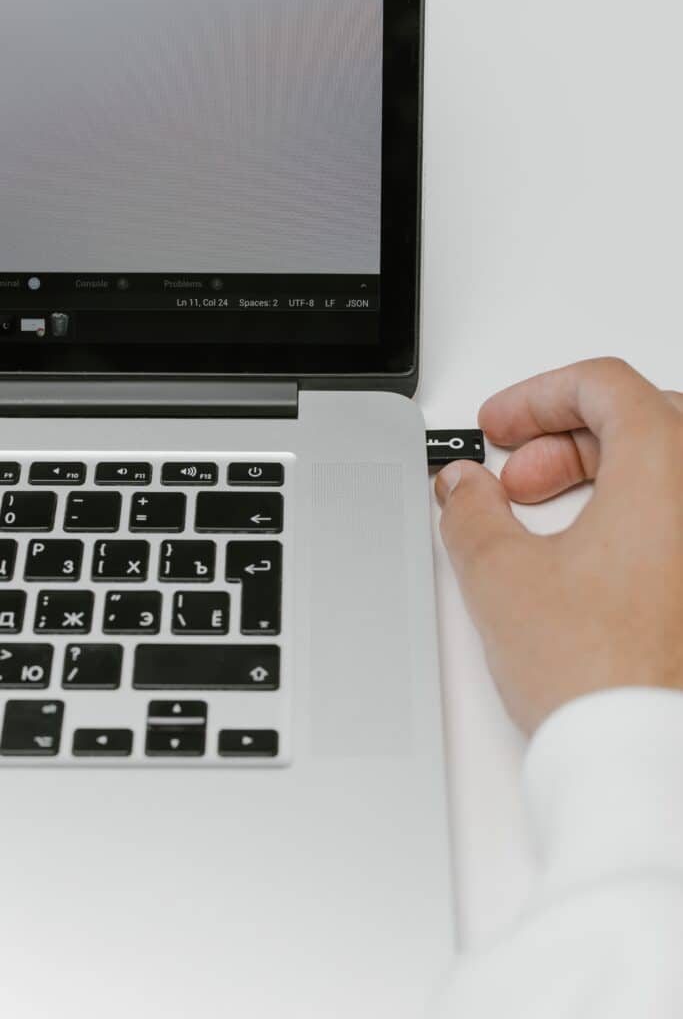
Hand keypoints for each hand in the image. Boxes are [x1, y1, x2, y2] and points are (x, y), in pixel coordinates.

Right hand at [436, 358, 682, 734]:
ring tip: (543, 521)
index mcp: (668, 469)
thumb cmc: (602, 679)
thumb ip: (471, 512)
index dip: (537, 395)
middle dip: (563, 439)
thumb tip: (462, 488)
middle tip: (514, 477)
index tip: (500, 426)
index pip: (605, 384)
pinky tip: (589, 557)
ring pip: (664, 470)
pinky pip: (676, 520)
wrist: (645, 763)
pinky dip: (634, 516)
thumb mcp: (503, 578)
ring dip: (599, 475)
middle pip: (640, 420)